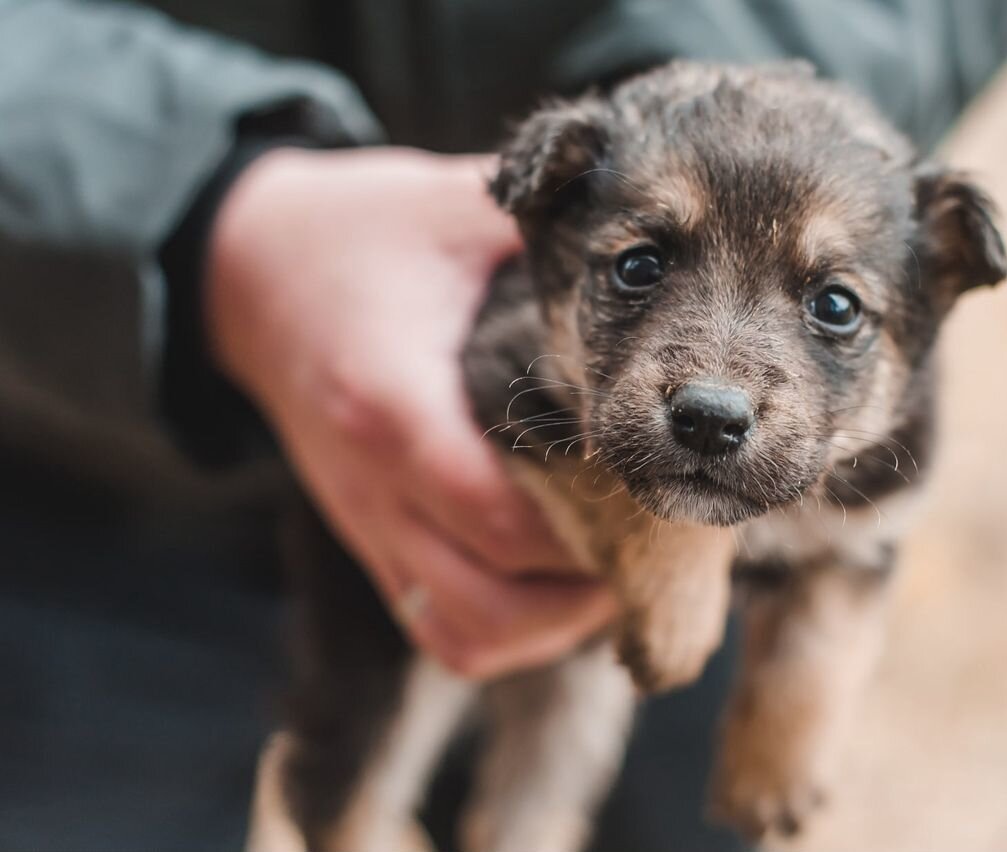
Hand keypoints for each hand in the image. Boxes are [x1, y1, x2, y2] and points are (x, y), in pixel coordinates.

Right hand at [205, 146, 615, 677]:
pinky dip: (510, 628)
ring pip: (466, 635)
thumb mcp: (455, 208)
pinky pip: (442, 627)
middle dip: (586, 589)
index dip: (588, 521)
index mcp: (392, 405)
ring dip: (553, 624)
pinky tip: (560, 584)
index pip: (497, 513)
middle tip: (654, 541)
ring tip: (616, 568)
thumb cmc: (365, 234)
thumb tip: (658, 252)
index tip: (655, 491)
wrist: (250, 270)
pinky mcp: (372, 539)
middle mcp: (373, 486)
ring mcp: (368, 523)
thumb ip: (548, 234)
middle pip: (490, 601)